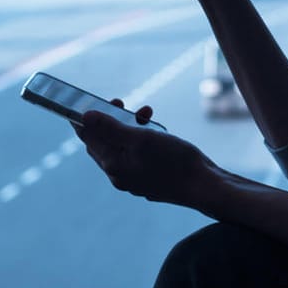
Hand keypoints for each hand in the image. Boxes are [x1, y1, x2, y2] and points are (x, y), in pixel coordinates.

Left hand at [75, 100, 219, 209]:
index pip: (88, 139)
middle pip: (104, 142)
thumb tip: (84, 117)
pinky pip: (138, 153)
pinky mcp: (150, 177)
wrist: (204, 186)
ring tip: (146, 112)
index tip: (85, 101)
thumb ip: (111, 127)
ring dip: (131, 125)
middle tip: (120, 102)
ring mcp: (135, 178)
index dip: (83, 119)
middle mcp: (120, 175)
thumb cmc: (174, 162)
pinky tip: (156, 130)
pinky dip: (143, 138)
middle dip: (111, 119)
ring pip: (123, 146)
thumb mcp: (141, 138)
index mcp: (113, 165)